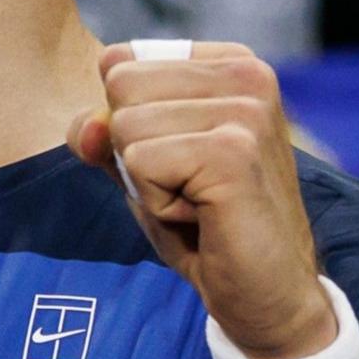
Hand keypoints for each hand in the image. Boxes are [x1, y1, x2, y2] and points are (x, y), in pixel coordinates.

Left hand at [66, 41, 336, 358]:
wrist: (269, 297)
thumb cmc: (207, 228)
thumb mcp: (141, 168)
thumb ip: (103, 133)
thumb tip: (89, 125)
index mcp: (230, 62)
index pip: (119, 62)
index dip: (127, 124)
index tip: (179, 160)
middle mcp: (247, 72)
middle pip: (119, 88)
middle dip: (136, 152)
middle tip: (190, 188)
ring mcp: (246, 110)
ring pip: (125, 126)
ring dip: (147, 183)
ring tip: (199, 203)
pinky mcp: (234, 152)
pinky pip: (139, 163)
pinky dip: (157, 204)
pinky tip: (204, 218)